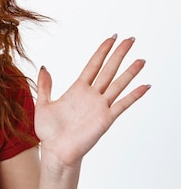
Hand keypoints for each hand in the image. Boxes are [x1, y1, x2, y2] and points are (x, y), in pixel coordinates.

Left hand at [34, 35, 149, 169]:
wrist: (55, 151)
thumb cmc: (49, 131)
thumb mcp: (43, 103)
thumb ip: (45, 86)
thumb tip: (44, 67)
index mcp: (77, 90)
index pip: (93, 65)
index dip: (102, 52)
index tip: (111, 38)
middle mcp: (91, 95)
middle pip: (108, 70)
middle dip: (119, 54)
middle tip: (130, 39)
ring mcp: (100, 106)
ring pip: (118, 84)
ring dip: (130, 72)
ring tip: (141, 59)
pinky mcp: (105, 119)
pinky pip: (122, 104)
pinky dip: (134, 95)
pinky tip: (145, 86)